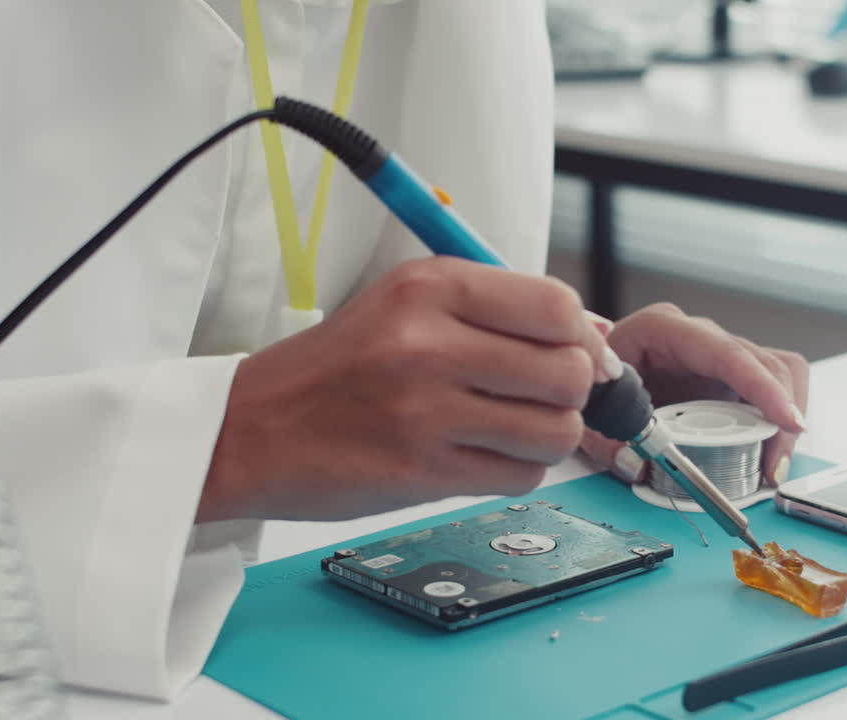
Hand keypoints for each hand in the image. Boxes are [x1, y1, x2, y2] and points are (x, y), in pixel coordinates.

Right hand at [197, 257, 621, 521]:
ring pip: (555, 431)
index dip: (582, 337)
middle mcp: (429, 343)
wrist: (251, 429)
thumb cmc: (339, 366)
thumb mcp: (408, 305)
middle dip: (572, 391)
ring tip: (510, 429)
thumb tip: (595, 336)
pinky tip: (482, 455)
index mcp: (429, 287)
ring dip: (547, 436)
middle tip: (541, 397)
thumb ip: (499, 311)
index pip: (556, 306)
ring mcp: (425, 411)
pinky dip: (516, 470)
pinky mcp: (422, 471)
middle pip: (568, 372)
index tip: (577, 355)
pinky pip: (520, 476)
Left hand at [579, 303, 807, 487]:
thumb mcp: (592, 406)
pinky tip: (767, 454)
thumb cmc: (593, 381)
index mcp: (663, 329)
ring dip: (783, 421)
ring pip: (778, 373)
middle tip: (772, 467)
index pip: (726, 352)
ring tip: (772, 466)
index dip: (762, 386)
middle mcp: (698, 336)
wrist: (591, 378)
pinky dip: (776, 423)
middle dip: (779, 416)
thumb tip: (635, 464)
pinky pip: (770, 390)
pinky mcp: (728, 377)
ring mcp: (717, 356)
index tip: (787, 420)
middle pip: (765, 363)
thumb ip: (606, 438)